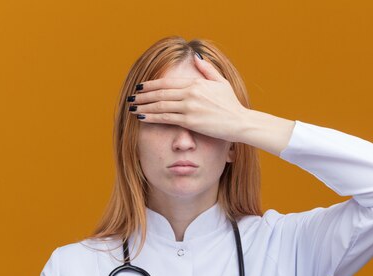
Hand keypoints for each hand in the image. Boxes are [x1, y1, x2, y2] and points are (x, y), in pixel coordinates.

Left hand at [129, 54, 249, 142]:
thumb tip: (195, 57)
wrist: (240, 121)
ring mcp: (189, 107)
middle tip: (131, 97)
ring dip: (144, 107)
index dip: (151, 85)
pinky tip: (142, 118)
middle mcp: (190, 94)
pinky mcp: (190, 121)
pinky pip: (166, 118)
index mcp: (195, 83)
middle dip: (143, 96)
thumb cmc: (231, 104)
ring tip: (132, 108)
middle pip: (160, 94)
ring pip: (160, 106)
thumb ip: (207, 69)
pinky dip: (152, 117)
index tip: (140, 87)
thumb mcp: (220, 82)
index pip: (167, 83)